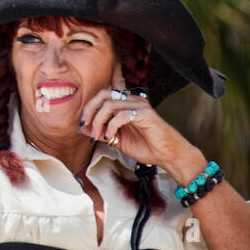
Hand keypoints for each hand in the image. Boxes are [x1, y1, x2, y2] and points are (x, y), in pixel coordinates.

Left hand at [80, 65, 203, 179]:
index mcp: (126, 104)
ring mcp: (139, 105)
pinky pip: (121, 115)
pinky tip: (110, 137)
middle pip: (103, 95)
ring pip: (109, 104)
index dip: (89, 107)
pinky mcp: (145, 113)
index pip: (102, 96)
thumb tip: (83, 128)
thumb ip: (102, 132)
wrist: (167, 155)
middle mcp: (132, 100)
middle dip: (89, 110)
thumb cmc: (146, 146)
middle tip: (85, 126)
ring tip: (97, 135)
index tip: (83, 124)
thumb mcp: (117, 140)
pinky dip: (111, 126)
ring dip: (98, 121)